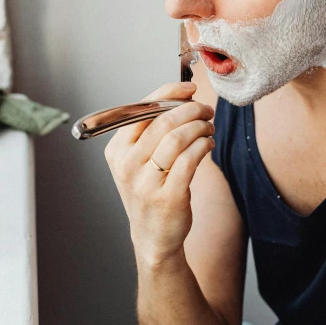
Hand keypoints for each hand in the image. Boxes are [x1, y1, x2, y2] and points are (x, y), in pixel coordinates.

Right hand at [104, 82, 214, 266]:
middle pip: (162, 122)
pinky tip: (208, 143)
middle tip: (205, 110)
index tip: (189, 88)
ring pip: (177, 139)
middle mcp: (127, 165)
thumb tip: (178, 97)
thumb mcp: (137, 162)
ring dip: (199, 127)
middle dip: (190, 109)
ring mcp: (145, 182)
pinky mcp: (168, 197)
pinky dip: (203, 146)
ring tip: (208, 126)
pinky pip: (190, 160)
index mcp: (117, 150)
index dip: (168, 93)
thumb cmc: (149, 191)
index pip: (141, 110)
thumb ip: (150, 131)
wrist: (152, 236)